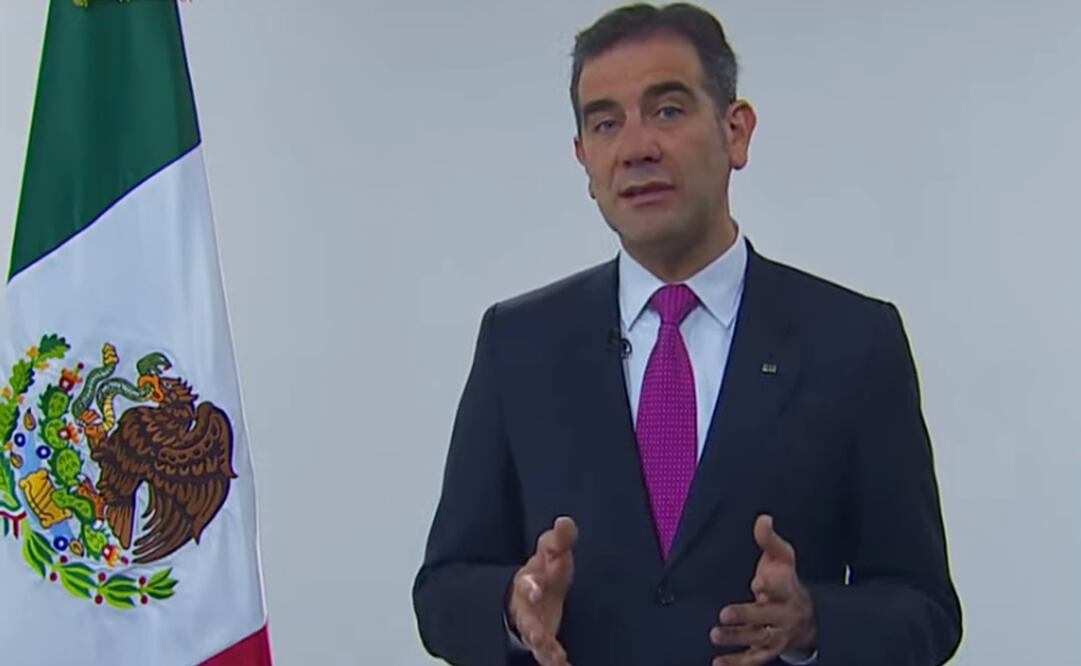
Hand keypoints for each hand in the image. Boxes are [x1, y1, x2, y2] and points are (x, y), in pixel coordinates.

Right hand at [508, 516, 577, 665]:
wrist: (533, 590)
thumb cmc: (545, 569)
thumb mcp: (552, 550)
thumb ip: (560, 538)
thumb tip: (565, 521)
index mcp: (529, 580)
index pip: (527, 582)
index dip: (531, 584)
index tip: (536, 587)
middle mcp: (527, 606)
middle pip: (526, 619)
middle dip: (532, 627)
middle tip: (538, 637)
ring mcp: (533, 625)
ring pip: (535, 639)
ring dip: (543, 649)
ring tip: (553, 659)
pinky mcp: (543, 640)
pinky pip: (547, 653)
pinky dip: (554, 661)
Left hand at [710, 515, 816, 665]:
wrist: (806, 615)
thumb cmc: (786, 581)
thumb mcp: (782, 558)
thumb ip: (769, 540)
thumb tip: (762, 518)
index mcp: (787, 590)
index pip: (781, 587)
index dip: (771, 585)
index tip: (759, 581)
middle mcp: (783, 615)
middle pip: (766, 616)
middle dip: (747, 615)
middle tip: (725, 613)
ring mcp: (775, 635)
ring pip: (758, 640)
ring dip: (737, 639)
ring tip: (715, 635)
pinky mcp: (767, 650)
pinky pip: (753, 660)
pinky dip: (737, 664)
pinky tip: (718, 663)